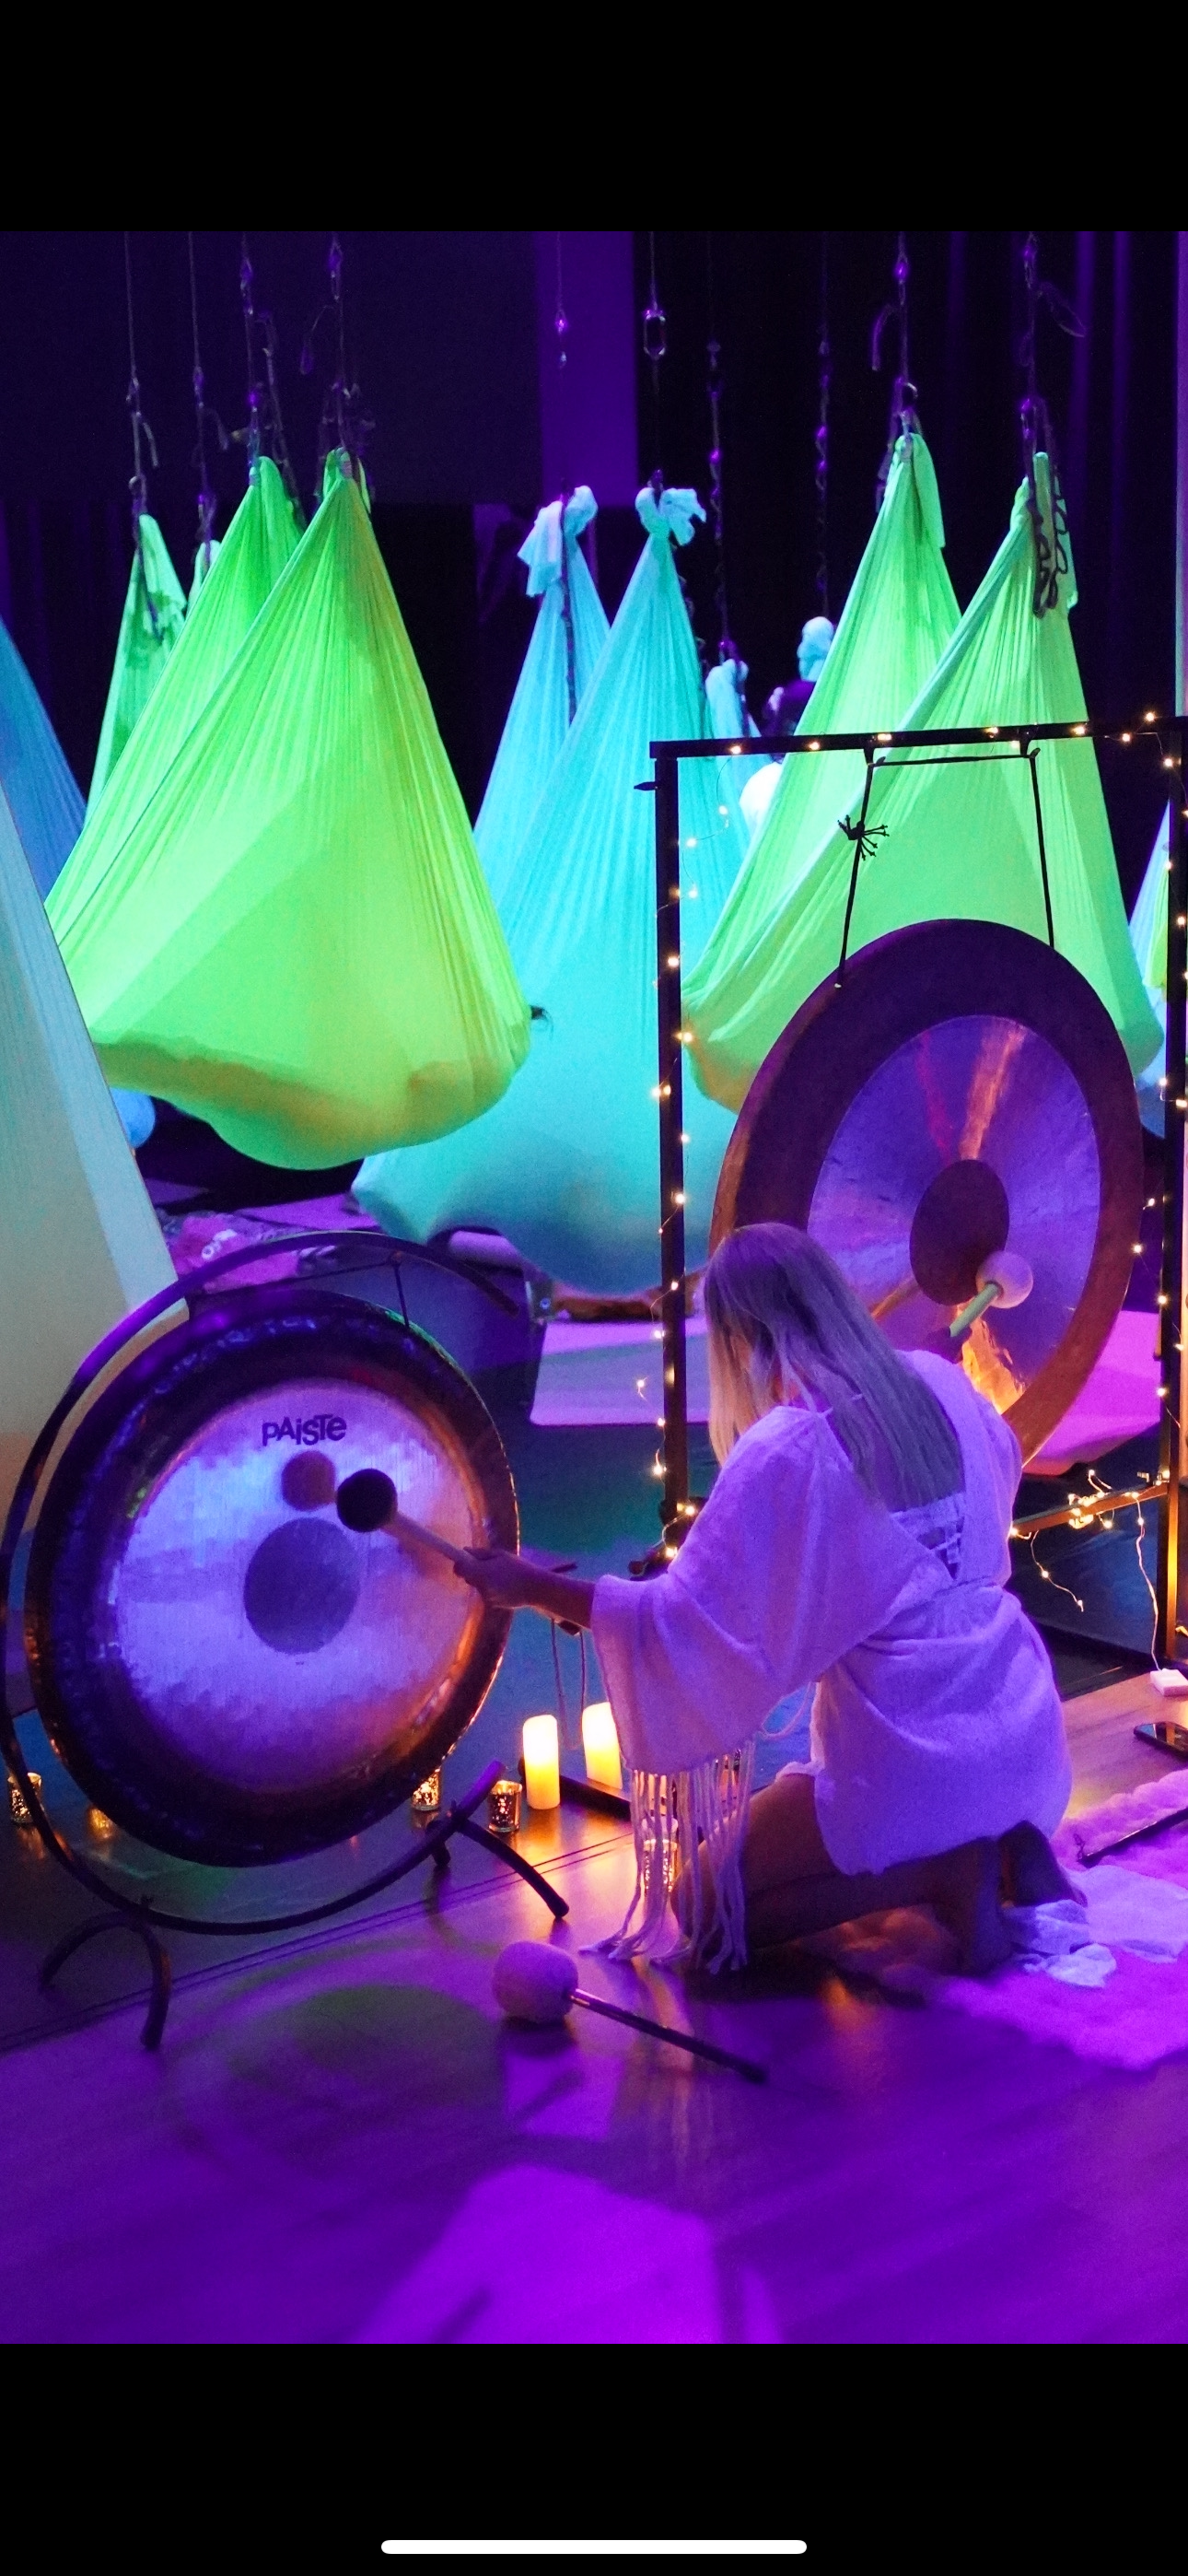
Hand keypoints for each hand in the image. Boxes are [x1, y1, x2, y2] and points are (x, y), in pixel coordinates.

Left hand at [452, 1547, 576, 1608]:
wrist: (534, 1588)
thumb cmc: (518, 1567)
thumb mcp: (500, 1555)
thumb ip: (481, 1553)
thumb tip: (465, 1550)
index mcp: (481, 1572)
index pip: (459, 1569)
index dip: (460, 1564)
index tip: (466, 1560)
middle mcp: (481, 1587)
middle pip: (467, 1578)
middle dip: (473, 1572)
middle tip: (488, 1566)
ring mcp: (486, 1597)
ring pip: (478, 1586)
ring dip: (483, 1580)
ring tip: (500, 1576)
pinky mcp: (492, 1604)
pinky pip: (486, 1594)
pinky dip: (491, 1589)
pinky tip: (504, 1586)